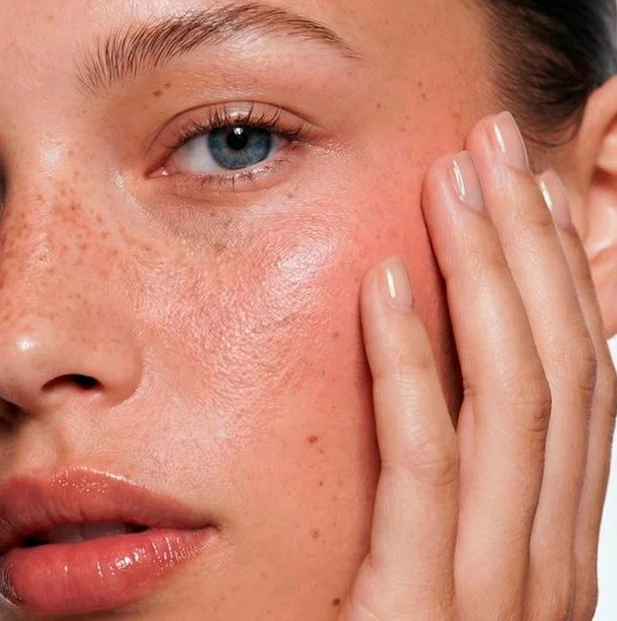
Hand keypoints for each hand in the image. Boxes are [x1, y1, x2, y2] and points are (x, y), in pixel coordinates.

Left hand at [346, 112, 616, 620]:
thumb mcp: (447, 566)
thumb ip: (455, 489)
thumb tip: (437, 389)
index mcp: (550, 539)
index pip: (572, 381)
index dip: (555, 276)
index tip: (520, 193)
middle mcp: (544, 554)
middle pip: (554, 368)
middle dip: (529, 248)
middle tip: (493, 150)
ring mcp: (498, 587)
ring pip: (512, 401)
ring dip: (483, 279)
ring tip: (453, 186)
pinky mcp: (425, 609)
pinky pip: (425, 465)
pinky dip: (409, 368)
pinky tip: (382, 287)